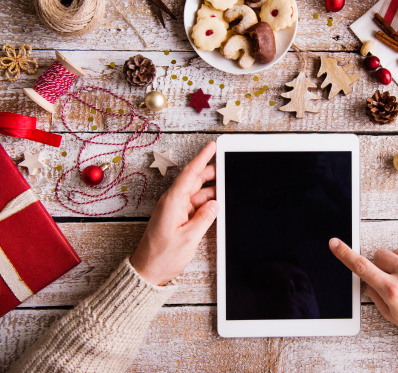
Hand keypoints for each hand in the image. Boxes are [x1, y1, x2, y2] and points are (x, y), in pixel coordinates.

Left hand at [130, 142, 218, 285]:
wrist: (148, 271)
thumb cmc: (163, 256)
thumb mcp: (189, 238)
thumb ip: (205, 218)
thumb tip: (216, 204)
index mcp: (173, 202)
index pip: (190, 173)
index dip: (202, 158)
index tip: (212, 146)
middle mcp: (173, 202)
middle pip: (194, 180)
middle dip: (211, 172)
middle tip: (228, 167)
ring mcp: (175, 209)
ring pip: (196, 192)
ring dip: (211, 190)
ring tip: (228, 188)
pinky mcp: (177, 218)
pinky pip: (194, 204)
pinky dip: (206, 203)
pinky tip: (217, 204)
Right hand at [329, 238, 397, 334]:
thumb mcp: (390, 314)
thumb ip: (374, 293)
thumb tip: (367, 277)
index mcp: (392, 290)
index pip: (362, 267)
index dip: (345, 254)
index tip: (335, 243)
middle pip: (379, 254)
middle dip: (381, 265)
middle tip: (391, 279)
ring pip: (397, 252)